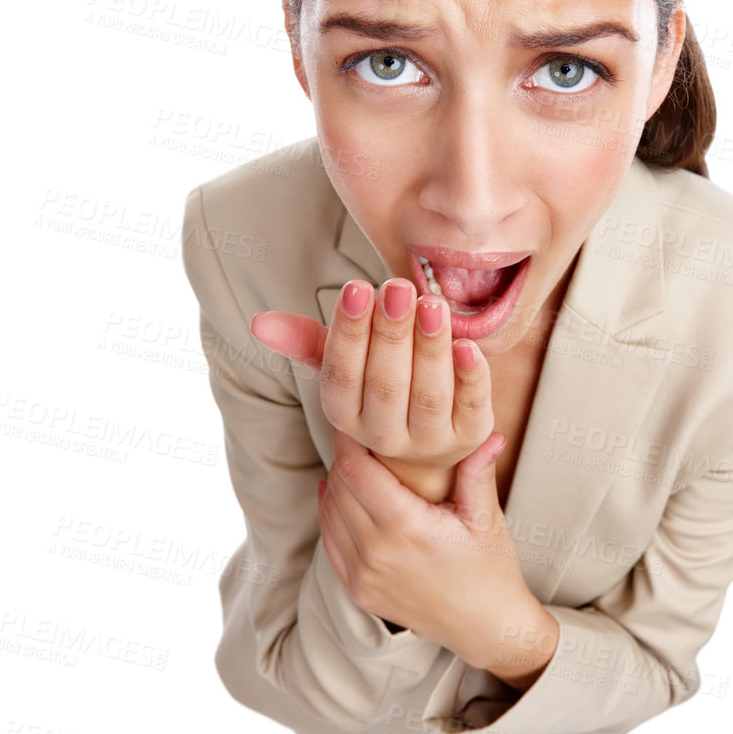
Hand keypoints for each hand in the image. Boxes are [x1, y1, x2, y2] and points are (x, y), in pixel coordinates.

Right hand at [249, 278, 494, 501]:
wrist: (425, 444)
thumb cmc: (379, 389)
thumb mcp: (343, 366)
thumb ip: (307, 341)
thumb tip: (260, 323)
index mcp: (346, 415)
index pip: (341, 376)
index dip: (350, 333)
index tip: (357, 288)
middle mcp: (385, 435)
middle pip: (386, 386)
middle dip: (392, 334)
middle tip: (398, 288)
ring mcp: (430, 440)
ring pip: (429, 395)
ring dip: (430, 348)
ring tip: (431, 303)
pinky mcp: (470, 436)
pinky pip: (473, 407)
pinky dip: (471, 376)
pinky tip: (467, 344)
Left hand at [319, 426, 540, 669]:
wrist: (486, 628)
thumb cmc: (491, 569)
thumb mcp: (487, 518)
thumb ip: (478, 471)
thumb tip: (489, 431)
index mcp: (405, 528)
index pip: (356, 469)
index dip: (350, 439)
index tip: (357, 418)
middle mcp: (376, 553)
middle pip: (339, 486)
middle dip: (345, 456)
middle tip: (360, 434)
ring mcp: (363, 576)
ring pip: (329, 512)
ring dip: (337, 484)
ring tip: (355, 462)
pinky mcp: (359, 591)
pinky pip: (330, 542)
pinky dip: (332, 515)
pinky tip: (344, 496)